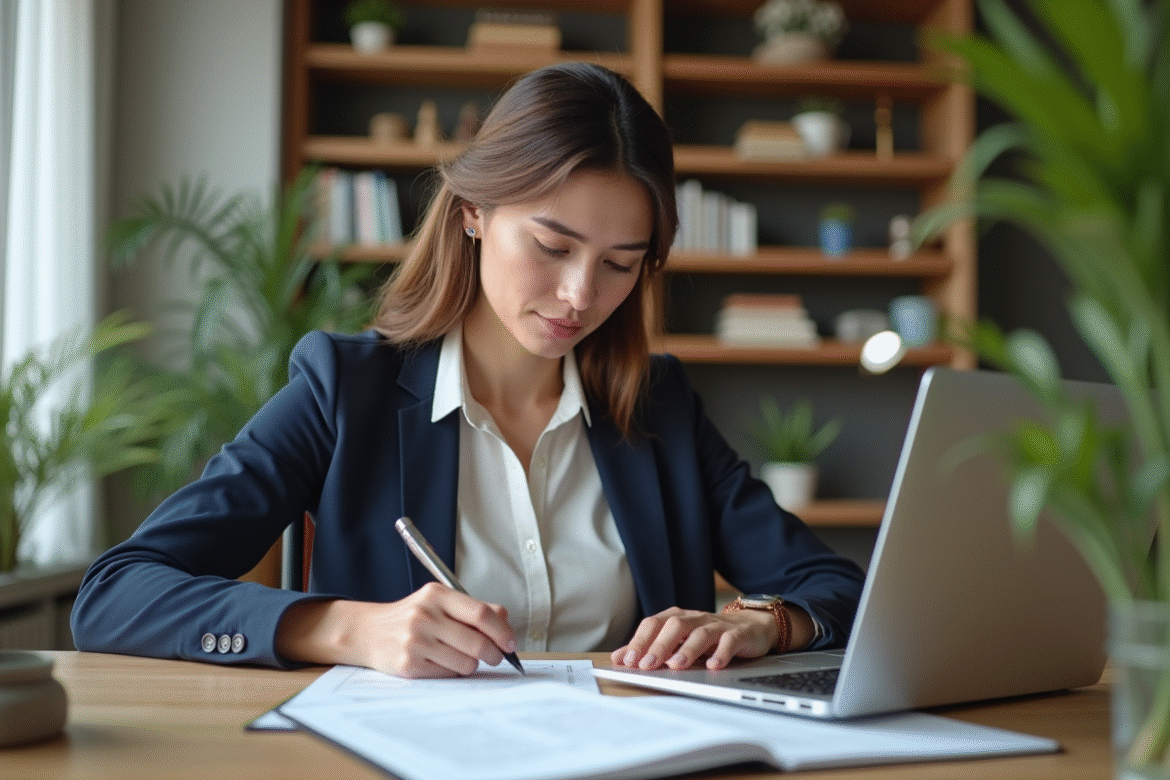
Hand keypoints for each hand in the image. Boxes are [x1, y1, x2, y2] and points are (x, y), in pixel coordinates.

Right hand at [276, 582, 517, 677]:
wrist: (368, 632)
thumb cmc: (411, 617)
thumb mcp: (438, 602)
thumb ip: (472, 608)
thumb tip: (506, 622)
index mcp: (437, 595)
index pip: (481, 613)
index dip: (502, 631)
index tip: (511, 643)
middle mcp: (425, 616)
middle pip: (477, 642)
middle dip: (494, 654)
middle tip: (496, 657)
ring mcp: (415, 641)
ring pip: (466, 662)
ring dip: (472, 665)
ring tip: (461, 657)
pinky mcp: (409, 664)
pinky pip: (448, 674)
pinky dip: (454, 672)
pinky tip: (442, 663)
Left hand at [609, 606, 779, 671]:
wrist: (750, 627)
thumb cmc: (708, 636)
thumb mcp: (679, 640)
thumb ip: (650, 647)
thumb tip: (619, 657)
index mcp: (676, 619)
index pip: (653, 624)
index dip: (639, 641)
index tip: (626, 660)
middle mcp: (695, 619)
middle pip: (674, 626)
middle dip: (658, 646)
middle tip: (646, 666)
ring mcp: (717, 626)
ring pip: (700, 633)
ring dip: (687, 650)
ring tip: (676, 666)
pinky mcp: (738, 635)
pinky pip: (729, 642)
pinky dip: (721, 653)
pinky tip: (713, 666)